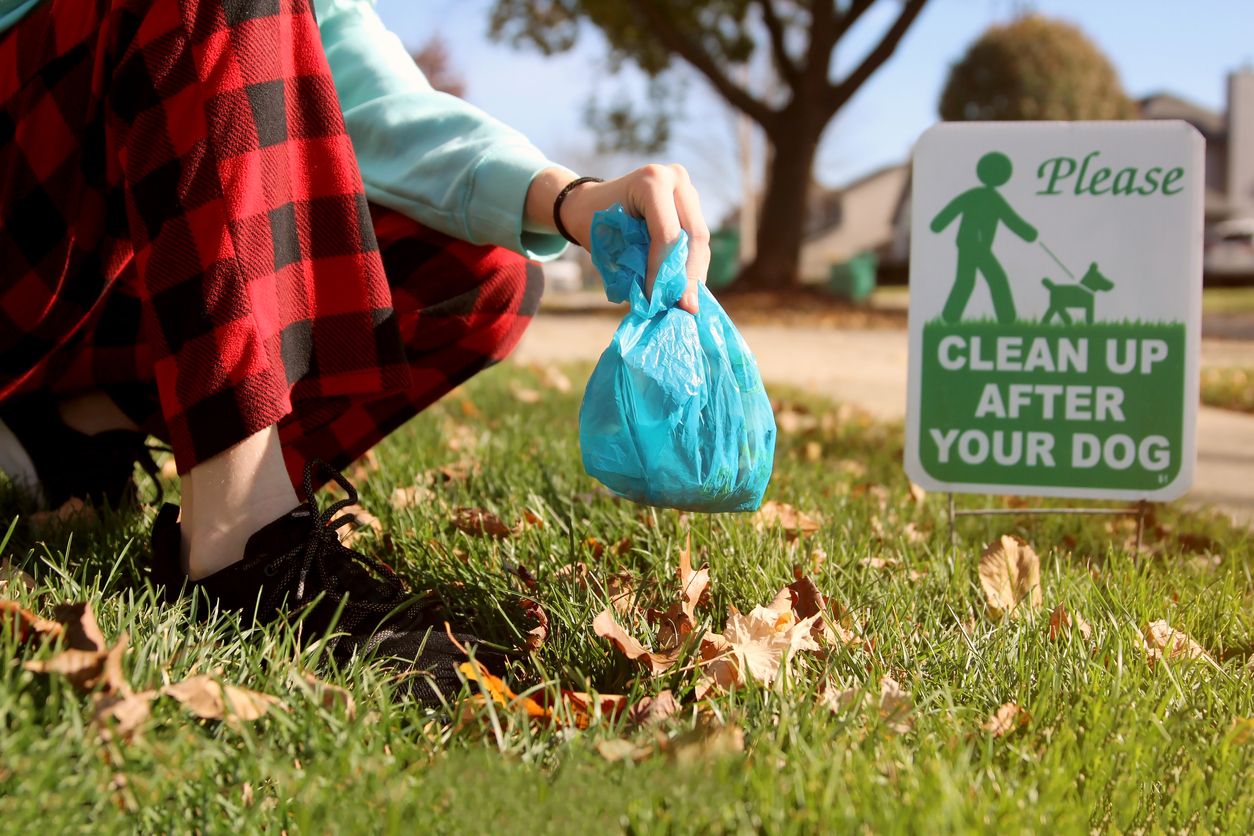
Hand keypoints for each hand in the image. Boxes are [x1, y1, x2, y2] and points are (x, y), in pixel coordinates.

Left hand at [530, 165, 709, 313]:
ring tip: (687, 302)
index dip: (663, 271)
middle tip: (685, 307)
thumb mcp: (609, 244)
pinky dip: (692, 265)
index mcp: (651, 181)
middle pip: (694, 235)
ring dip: (694, 273)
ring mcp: (687, 188)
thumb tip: (661, 301)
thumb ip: (637, 268)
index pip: (666, 234)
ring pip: (700, 239)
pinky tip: (686, 288)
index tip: (655, 299)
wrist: (591, 202)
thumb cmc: (594, 223)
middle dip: (688, 275)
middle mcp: (675, 178)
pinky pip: (698, 239)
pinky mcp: (691, 203)